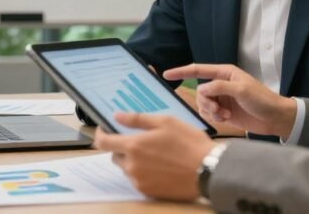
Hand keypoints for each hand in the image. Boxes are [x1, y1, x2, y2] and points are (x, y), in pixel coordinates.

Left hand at [94, 112, 215, 200]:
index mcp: (133, 146)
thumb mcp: (165, 122)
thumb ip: (137, 119)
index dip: (100, 134)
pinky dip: (143, 172)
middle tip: (141, 140)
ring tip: (155, 153)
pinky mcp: (148, 192)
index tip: (105, 129)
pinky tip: (160, 166)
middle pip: (115, 155)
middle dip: (122, 147)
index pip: (103, 142)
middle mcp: (132, 166)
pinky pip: (137, 179)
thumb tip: (116, 116)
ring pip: (126, 168)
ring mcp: (139, 181)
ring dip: (133, 160)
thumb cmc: (188, 142)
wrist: (208, 170)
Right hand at [165, 64, 296, 138]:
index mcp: (225, 73)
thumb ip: (219, 87)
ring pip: (203, 104)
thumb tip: (201, 90)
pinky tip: (226, 119)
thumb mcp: (241, 90)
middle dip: (205, 102)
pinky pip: (209, 114)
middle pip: (199, 91)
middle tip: (218, 110)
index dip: (182, 71)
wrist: (274, 118)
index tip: (166, 74)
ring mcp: (222, 98)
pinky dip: (214, 117)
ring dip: (210, 111)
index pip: (198, 70)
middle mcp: (221, 84)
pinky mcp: (224, 111)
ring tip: (224, 115)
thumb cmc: (262, 99)